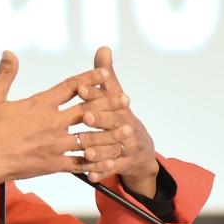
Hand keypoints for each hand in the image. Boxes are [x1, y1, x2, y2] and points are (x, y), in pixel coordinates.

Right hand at [0, 51, 128, 196]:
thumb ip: (4, 74)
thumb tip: (9, 53)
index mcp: (39, 104)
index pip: (71, 87)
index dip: (90, 79)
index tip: (105, 74)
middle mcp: (52, 123)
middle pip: (88, 110)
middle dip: (109, 104)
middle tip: (126, 99)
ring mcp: (54, 145)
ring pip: (90, 138)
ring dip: (110, 133)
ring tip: (128, 130)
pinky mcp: (53, 164)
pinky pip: (79, 164)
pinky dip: (95, 162)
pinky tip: (108, 160)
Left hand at [73, 47, 158, 193]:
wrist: (142, 152)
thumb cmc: (120, 119)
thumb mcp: (115, 98)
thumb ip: (106, 75)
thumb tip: (103, 48)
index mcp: (120, 109)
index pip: (107, 99)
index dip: (95, 93)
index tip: (81, 88)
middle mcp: (125, 127)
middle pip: (112, 123)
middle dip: (100, 119)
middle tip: (86, 117)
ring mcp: (126, 147)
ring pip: (112, 148)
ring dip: (99, 149)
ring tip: (86, 150)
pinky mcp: (124, 165)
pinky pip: (112, 169)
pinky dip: (101, 172)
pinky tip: (90, 175)